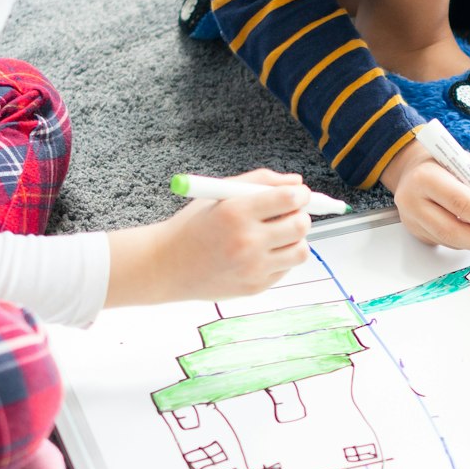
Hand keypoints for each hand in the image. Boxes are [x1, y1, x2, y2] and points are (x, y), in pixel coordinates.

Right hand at [108, 169, 312, 304]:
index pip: (289, 199)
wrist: (167, 266)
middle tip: (291, 213)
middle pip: (301, 225)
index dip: (300, 194)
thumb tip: (295, 181)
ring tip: (277, 234)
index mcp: (236, 212)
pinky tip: (261, 252)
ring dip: (295, 239)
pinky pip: (286, 268)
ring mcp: (252, 268)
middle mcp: (246, 241)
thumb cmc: (193, 226)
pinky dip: (281, 258)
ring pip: (301, 250)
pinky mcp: (255, 287)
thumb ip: (259, 182)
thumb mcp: (219, 194)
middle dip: (301, 215)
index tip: (298, 194)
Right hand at [381, 141, 469, 251]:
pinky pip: (445, 244)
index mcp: (428, 176)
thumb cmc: (449, 166)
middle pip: (450, 229)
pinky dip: (466, 242)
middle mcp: (413, 199)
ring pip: (449, 241)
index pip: (460, 201)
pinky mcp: (416, 233)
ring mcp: (411, 219)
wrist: (415, 169)